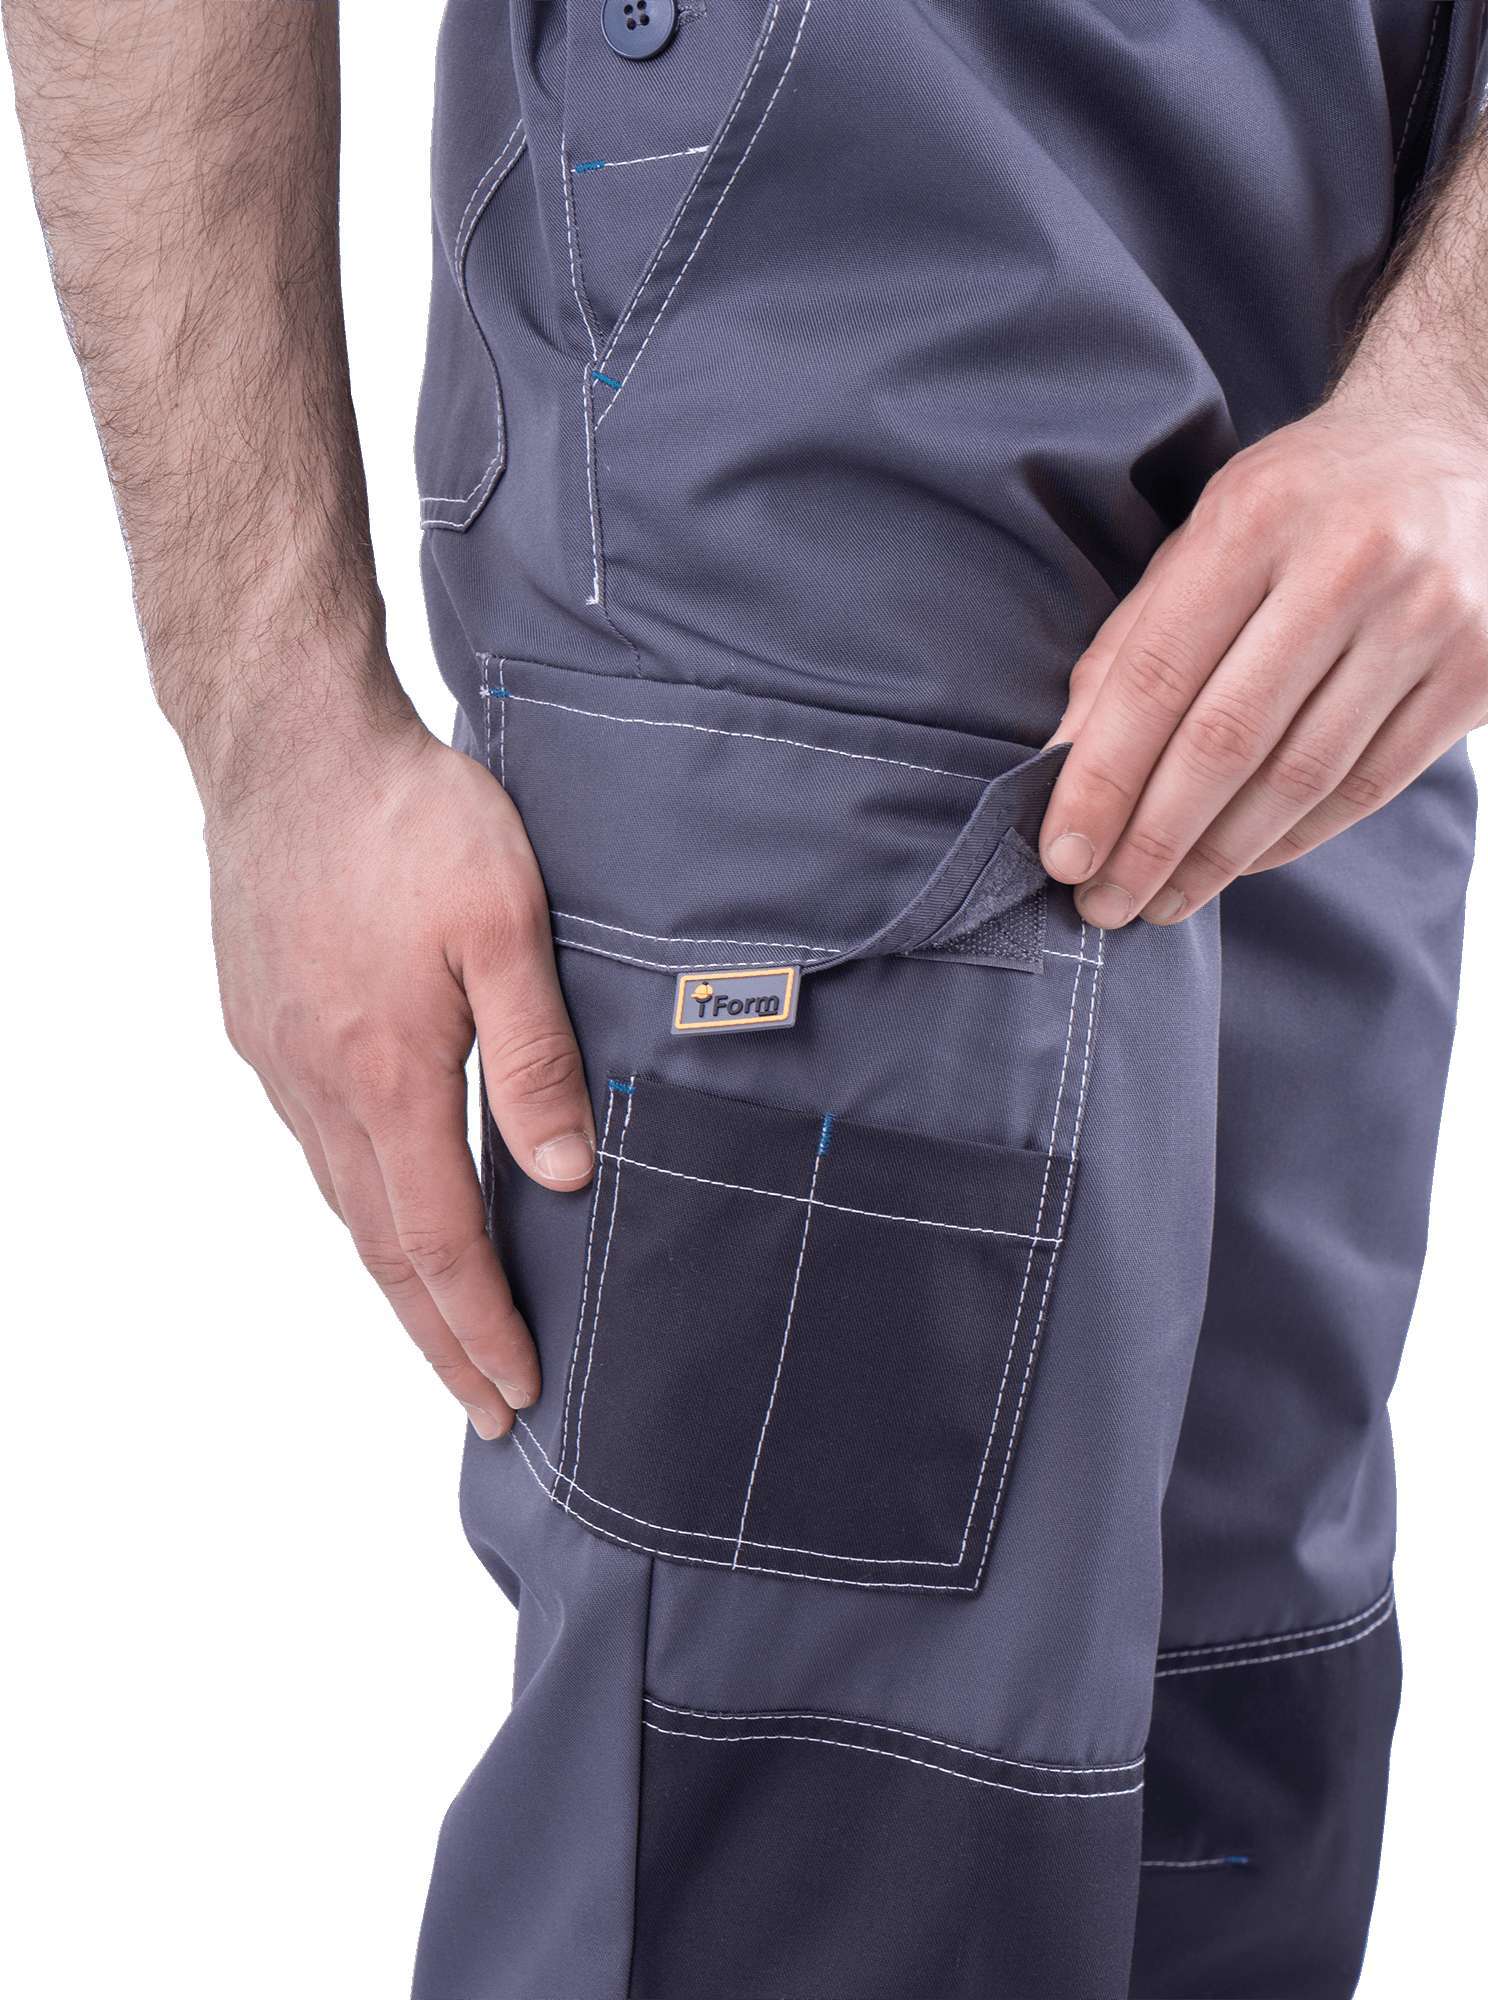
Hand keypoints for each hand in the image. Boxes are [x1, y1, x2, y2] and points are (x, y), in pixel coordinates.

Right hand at [205, 707, 593, 1437]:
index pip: (440, 1242)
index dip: (480, 1325)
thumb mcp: (507, 925)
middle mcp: (318, 1086)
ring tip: (445, 1328)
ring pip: (344, 1201)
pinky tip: (390, 1205)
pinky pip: (317, 1145)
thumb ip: (535, 1057)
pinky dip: (363, 1203)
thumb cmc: (410, 816)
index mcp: (385, 1074)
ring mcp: (278, 1058)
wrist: (289, 741)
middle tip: (484, 1402)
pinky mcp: (261, 1023)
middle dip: (438, 1335)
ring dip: (398, 1276)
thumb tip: (565, 1176)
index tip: (514, 1394)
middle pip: (382, 1248)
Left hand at [1038, 401, 1487, 926]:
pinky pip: (1366, 786)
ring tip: (1160, 900)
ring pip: (1300, 777)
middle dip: (1152, 840)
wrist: (1450, 447)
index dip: (1104, 779)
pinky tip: (1237, 865)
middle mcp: (1349, 563)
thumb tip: (1062, 765)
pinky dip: (1291, 839)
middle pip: (1228, 740)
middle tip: (1103, 904)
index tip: (1064, 854)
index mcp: (1256, 519)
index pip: (1159, 677)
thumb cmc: (1301, 503)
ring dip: (1218, 859)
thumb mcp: (1203, 538)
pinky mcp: (1479, 670)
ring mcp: (1426, 619)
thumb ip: (1131, 646)